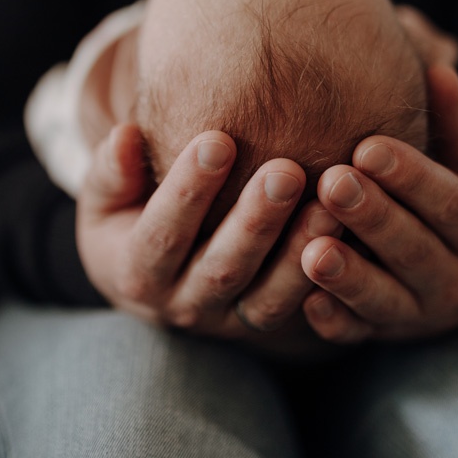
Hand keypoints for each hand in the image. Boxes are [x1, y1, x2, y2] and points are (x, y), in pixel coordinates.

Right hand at [76, 125, 336, 354]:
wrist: (152, 279)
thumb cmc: (128, 218)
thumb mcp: (105, 199)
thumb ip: (112, 171)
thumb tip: (124, 134)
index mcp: (136, 273)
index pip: (162, 234)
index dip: (188, 190)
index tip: (217, 139)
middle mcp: (183, 305)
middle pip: (223, 268)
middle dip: (256, 221)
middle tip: (287, 171)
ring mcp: (229, 319)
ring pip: (269, 295)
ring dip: (301, 249)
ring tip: (330, 201)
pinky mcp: (267, 322)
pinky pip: (302, 307)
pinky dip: (328, 274)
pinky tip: (351, 230)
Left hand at [300, 58, 457, 342]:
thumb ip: (454, 120)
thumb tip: (438, 69)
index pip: (450, 204)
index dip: (412, 177)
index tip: (368, 147)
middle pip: (416, 250)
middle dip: (374, 218)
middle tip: (331, 183)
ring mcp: (419, 313)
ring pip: (386, 299)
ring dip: (349, 278)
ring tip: (311, 252)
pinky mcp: (382, 334)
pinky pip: (358, 333)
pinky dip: (334, 321)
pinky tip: (305, 302)